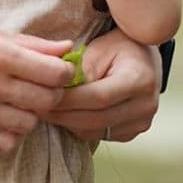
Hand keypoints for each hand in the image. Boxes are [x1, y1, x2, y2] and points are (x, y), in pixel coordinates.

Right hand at [0, 25, 74, 153]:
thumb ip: (29, 43)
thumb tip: (67, 48)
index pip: (55, 73)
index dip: (63, 74)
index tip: (56, 73)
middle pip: (47, 101)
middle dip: (48, 95)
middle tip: (36, 89)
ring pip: (28, 124)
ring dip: (27, 115)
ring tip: (12, 104)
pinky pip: (6, 144)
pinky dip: (9, 135)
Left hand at [44, 28, 159, 142]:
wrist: (143, 59)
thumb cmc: (118, 47)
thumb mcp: (99, 48)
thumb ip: (81, 68)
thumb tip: (58, 88)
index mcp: (140, 80)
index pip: (98, 97)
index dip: (68, 100)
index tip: (43, 96)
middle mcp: (145, 105)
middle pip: (95, 118)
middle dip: (63, 114)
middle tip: (37, 107)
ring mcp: (141, 122)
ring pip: (94, 131)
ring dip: (68, 123)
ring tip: (47, 110)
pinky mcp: (132, 133)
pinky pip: (98, 135)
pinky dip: (78, 127)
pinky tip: (66, 114)